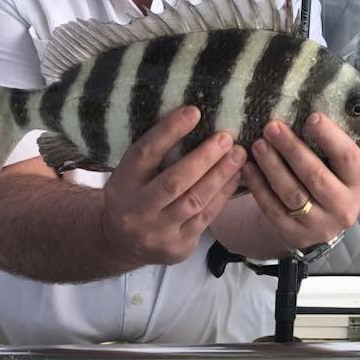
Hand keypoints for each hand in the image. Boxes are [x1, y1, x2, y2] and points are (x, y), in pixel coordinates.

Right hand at [102, 106, 246, 266]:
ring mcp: (157, 232)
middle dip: (204, 157)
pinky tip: (237, 176)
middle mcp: (136, 210)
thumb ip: (154, 154)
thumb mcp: (131, 174)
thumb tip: (193, 117)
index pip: (145, 154)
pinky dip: (223, 194)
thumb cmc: (133, 195)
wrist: (121, 243)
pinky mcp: (177, 247)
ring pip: (194, 201)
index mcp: (122, 184)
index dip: (169, 131)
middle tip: (226, 137)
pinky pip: (206, 217)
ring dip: (221, 175)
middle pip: (174, 182)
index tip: (194, 112)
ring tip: (239, 154)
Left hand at [242, 113, 359, 251]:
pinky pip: (273, 209)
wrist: (320, 223)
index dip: (330, 137)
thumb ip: (330, 147)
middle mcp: (344, 208)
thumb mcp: (339, 168)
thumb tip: (304, 110)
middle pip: (315, 176)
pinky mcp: (295, 235)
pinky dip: (259, 187)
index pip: (348, 158)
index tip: (311, 117)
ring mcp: (319, 225)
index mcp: (359, 184)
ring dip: (272, 166)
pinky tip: (248, 168)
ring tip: (258, 144)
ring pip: (292, 193)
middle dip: (292, 148)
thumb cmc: (330, 181)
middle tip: (272, 127)